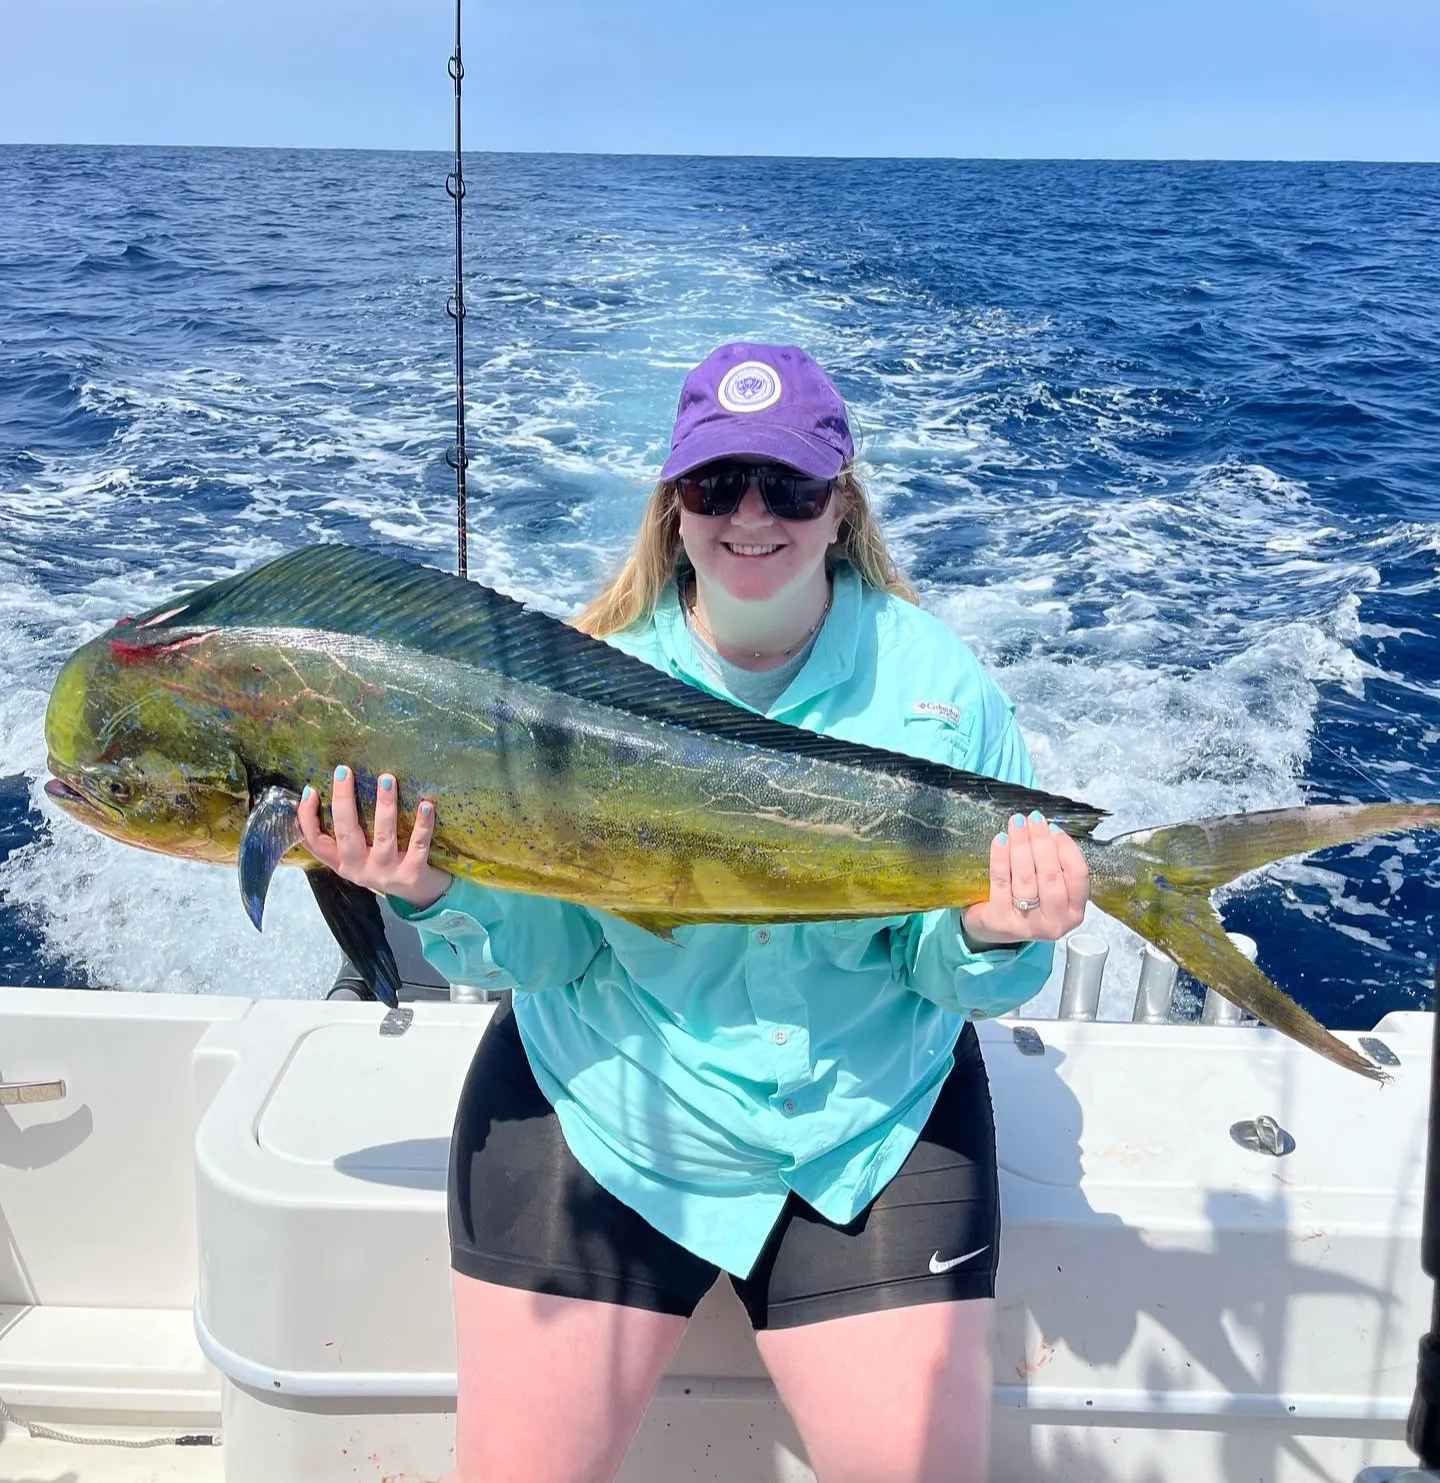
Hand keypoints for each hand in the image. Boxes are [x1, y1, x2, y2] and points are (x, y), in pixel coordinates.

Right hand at [296, 764, 451, 911]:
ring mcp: (385, 873)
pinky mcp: (411, 874)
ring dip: (385, 806)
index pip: (315, 842)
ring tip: (387, 779)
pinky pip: (418, 845)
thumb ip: (349, 830)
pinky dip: (423, 825)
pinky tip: (426, 805)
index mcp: (342, 862)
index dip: (307, 818)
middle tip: (344, 771)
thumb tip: (332, 790)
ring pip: (383, 836)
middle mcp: (359, 869)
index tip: (310, 790)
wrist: (421, 893)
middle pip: (346, 833)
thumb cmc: (388, 862)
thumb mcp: (361, 852)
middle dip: (343, 801)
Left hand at [961, 811, 1089, 946]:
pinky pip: (1002, 882)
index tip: (1053, 827)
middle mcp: (1055, 922)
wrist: (993, 929)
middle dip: (1041, 841)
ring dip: (1021, 845)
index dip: (1066, 847)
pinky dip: (1001, 857)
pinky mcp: (1001, 920)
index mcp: (1074, 912)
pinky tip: (1000, 840)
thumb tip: (1049, 829)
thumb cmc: (1027, 902)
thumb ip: (1055, 866)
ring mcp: (1028, 924)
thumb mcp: (1050, 890)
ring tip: (1016, 824)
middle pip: (1050, 874)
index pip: (1078, 875)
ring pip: (1026, 877)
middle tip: (1032, 819)